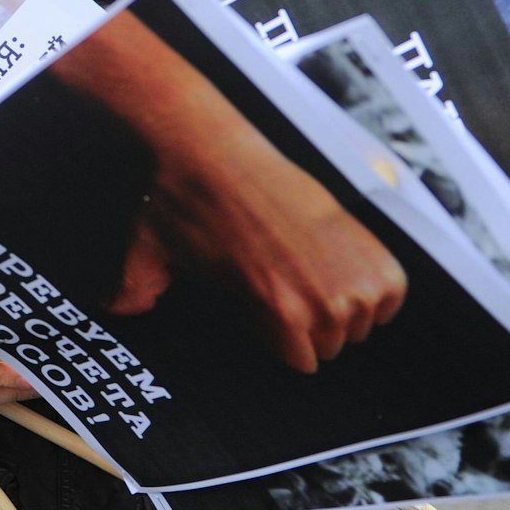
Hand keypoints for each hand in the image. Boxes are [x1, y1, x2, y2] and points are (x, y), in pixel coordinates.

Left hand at [52, 12, 407, 373]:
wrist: (212, 147)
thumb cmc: (185, 201)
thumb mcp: (151, 256)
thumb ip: (135, 293)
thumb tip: (116, 310)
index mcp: (275, 312)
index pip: (302, 362)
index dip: (284, 341)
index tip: (274, 319)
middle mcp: (319, 298)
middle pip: (334, 343)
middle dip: (314, 323)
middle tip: (292, 286)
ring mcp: (350, 269)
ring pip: (365, 318)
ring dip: (347, 303)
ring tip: (316, 272)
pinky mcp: (369, 240)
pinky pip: (393, 291)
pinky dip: (380, 285)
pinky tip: (348, 268)